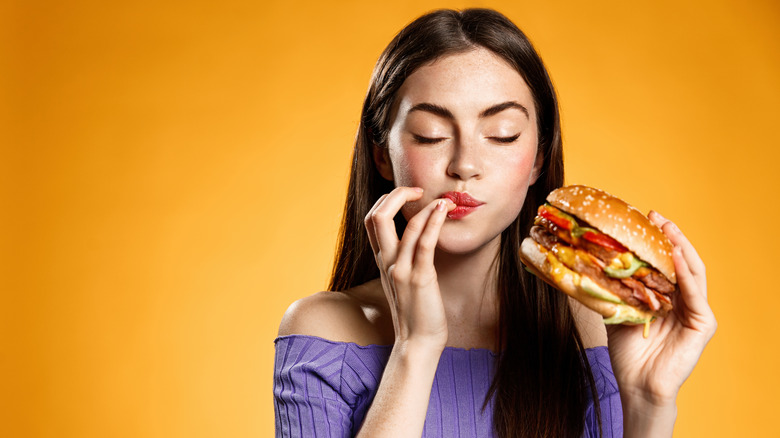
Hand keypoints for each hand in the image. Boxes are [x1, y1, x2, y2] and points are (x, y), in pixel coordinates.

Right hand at [364, 187, 455, 350]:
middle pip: (378, 216)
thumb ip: (403, 258)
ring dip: (427, 206)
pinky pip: (425, 243)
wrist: (418, 342)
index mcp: (382, 260)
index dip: (387, 200)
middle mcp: (388, 262)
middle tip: (418, 190)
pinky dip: (434, 222)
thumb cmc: (416, 311)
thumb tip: (417, 236)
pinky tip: (444, 211)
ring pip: (406, 226)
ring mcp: (402, 270)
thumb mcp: (402, 279)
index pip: (371, 219)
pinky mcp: (421, 279)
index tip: (408, 196)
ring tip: (444, 200)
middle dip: (397, 194)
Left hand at [606, 210, 716, 406]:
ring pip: (693, 272)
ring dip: (680, 248)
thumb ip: (610, 288)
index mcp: (667, 296)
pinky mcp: (703, 325)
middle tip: (656, 216)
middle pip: (682, 261)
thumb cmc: (626, 352)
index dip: (658, 239)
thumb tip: (583, 262)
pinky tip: (676, 257)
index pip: (666, 261)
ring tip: (667, 229)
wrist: (635, 383)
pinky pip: (696, 294)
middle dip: (670, 236)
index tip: (644, 217)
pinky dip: (686, 275)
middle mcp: (684, 300)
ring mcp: (696, 311)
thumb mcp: (615, 310)